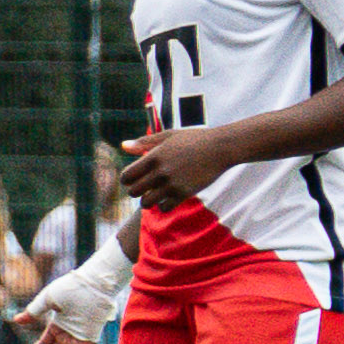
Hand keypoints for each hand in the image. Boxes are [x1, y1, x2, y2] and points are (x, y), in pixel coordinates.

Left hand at [115, 130, 233, 210]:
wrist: (220, 148)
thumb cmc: (193, 139)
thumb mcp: (168, 136)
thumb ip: (144, 142)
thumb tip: (122, 146)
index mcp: (154, 156)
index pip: (127, 176)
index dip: (126, 179)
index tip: (132, 179)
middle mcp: (161, 171)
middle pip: (134, 192)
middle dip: (135, 191)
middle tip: (142, 189)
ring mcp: (172, 184)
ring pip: (147, 203)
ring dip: (147, 201)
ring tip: (153, 195)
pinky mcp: (184, 193)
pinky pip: (164, 207)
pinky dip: (163, 205)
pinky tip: (167, 198)